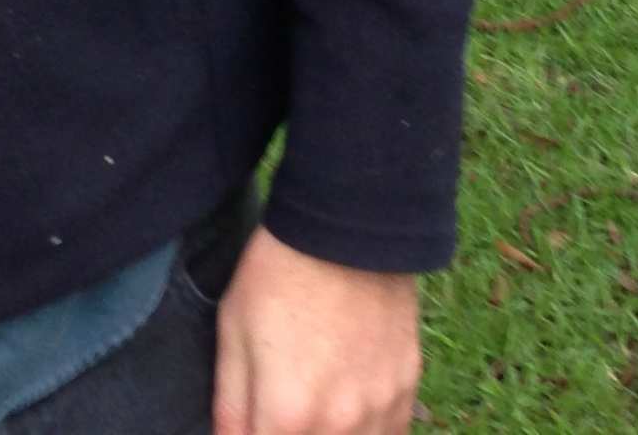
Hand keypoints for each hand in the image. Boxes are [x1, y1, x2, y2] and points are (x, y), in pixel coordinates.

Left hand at [212, 227, 422, 434]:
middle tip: (287, 399)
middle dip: (291, 431)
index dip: (254, 434)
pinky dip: (368, 428)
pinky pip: (390, 432)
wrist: (346, 223)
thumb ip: (230, 405)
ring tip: (316, 401)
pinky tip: (351, 406)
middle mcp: (338, 426)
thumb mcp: (233, 330)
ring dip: (332, 432)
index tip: (257, 416)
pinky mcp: (408, 385)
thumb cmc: (279, 272)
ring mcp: (379, 408)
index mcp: (287, 416)